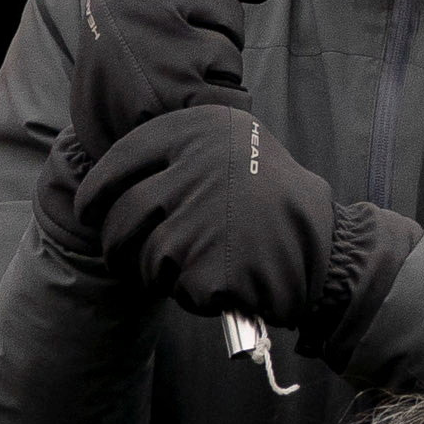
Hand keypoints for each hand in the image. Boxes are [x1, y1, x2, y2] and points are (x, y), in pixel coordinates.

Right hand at [70, 0, 273, 161]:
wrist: (92, 137)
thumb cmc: (126, 66)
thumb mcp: (130, 8)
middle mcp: (133, 3)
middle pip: (225, 3)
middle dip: (221, 32)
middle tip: (178, 57)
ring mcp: (156, 46)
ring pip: (230, 50)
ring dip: (218, 73)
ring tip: (174, 87)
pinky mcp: (177, 93)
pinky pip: (236, 92)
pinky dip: (224, 107)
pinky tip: (187, 114)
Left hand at [87, 101, 374, 330]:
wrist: (331, 246)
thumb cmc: (275, 202)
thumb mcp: (233, 151)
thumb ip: (180, 156)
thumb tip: (107, 186)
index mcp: (201, 130)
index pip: (119, 161)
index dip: (96, 192)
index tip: (92, 210)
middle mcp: (195, 165)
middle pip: (119, 215)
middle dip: (116, 243)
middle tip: (128, 256)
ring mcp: (198, 216)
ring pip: (141, 255)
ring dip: (158, 271)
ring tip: (203, 264)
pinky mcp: (205, 264)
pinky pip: (172, 286)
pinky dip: (192, 293)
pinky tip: (225, 282)